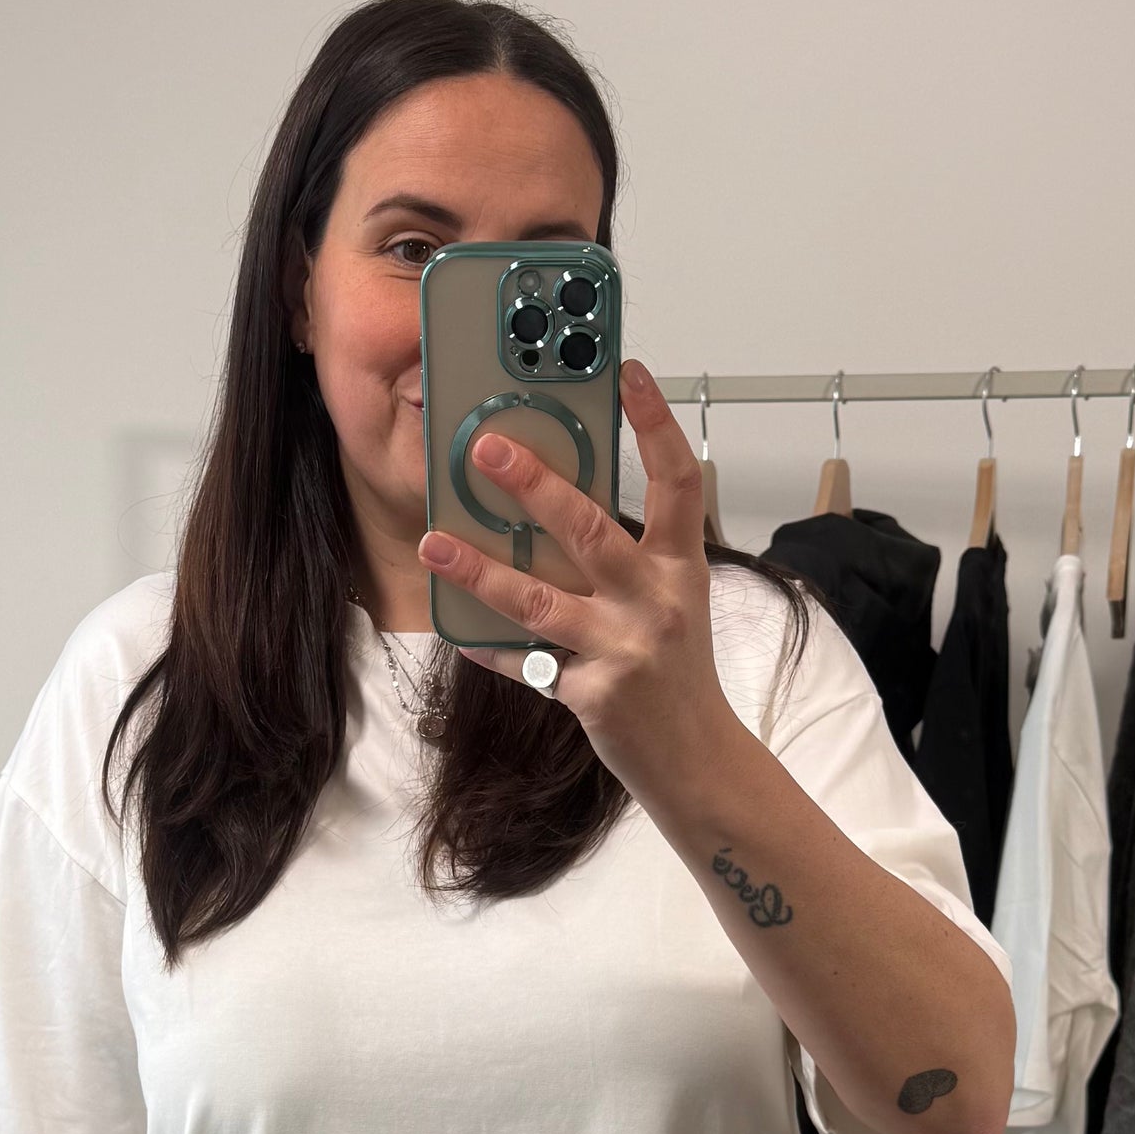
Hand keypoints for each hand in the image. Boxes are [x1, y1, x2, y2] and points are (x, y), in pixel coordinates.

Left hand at [419, 358, 731, 803]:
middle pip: (590, 530)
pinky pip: (528, 665)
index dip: (656, 423)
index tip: (628, 372)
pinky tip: (457, 633)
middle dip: (535, 485)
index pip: (677, 480)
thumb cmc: (677, 672)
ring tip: (434, 540)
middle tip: (486, 450)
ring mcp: (624, 649)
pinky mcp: (594, 695)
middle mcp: (656, 601)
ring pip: (540, 600)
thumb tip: (556, 505)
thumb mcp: (669, 602)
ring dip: (480, 569)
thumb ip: (624, 558)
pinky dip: (490, 649)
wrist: (700, 761)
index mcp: (679, 567)